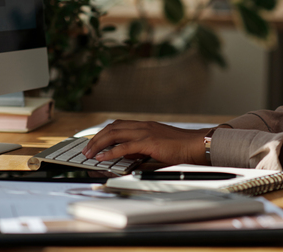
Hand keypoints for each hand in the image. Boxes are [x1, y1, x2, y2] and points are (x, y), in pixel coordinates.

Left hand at [83, 120, 211, 165]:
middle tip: (86, 149)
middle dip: (96, 138)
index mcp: (145, 126)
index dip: (103, 132)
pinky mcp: (149, 142)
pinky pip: (124, 146)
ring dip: (98, 144)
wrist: (196, 144)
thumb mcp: (158, 146)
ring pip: (114, 134)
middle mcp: (143, 125)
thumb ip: (142, 148)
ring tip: (89, 153)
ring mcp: (145, 132)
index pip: (118, 125)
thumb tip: (127, 155)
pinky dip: (110, 152)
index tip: (93, 142)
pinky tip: (102, 157)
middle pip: (112, 127)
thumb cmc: (181, 147)